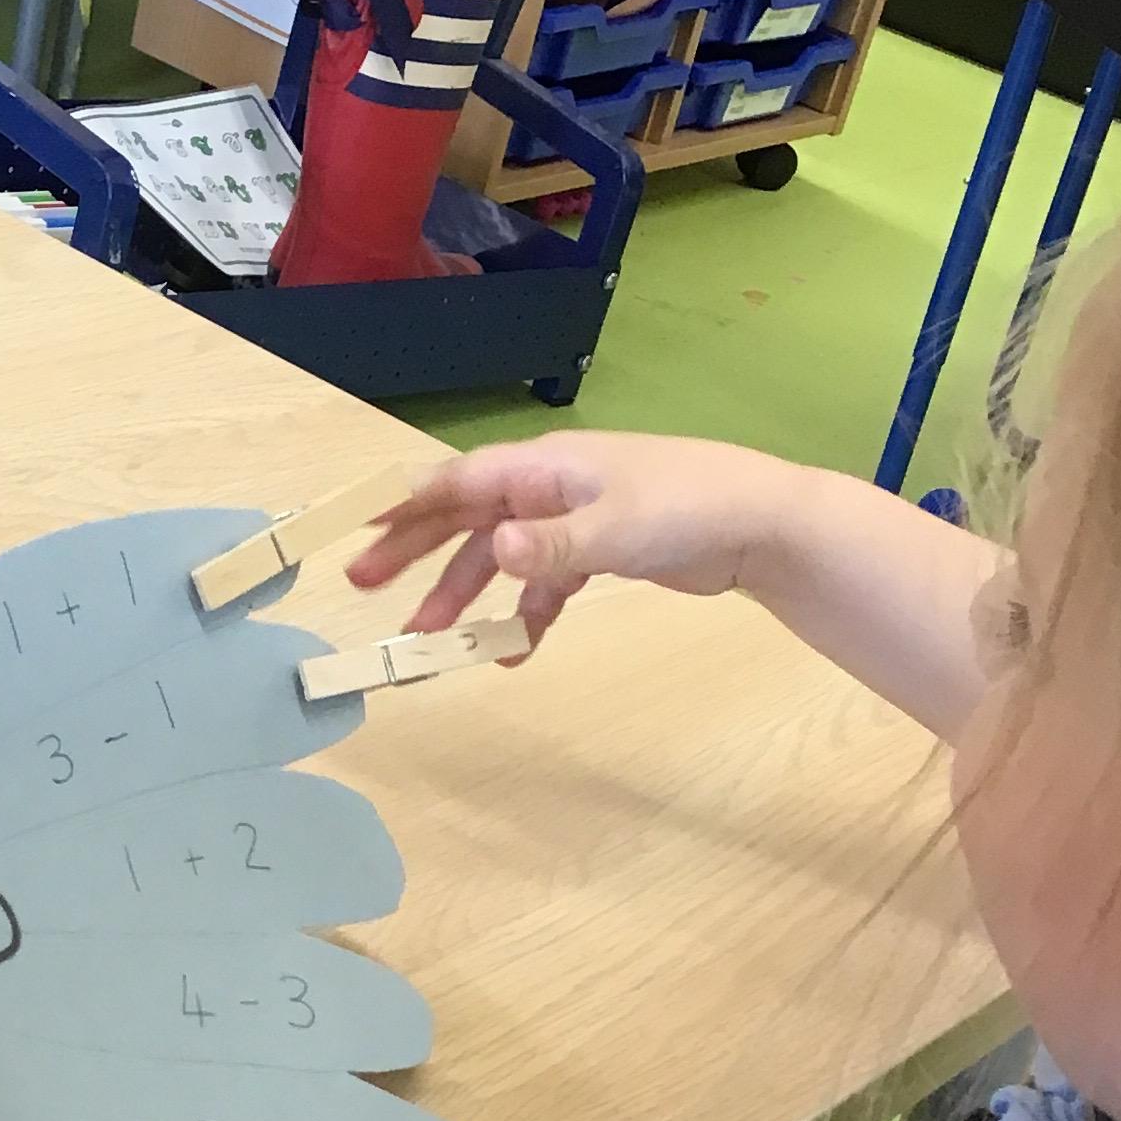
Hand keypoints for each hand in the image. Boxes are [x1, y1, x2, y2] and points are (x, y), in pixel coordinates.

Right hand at [346, 431, 806, 650]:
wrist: (762, 524)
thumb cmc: (688, 507)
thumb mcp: (616, 527)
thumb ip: (553, 545)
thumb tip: (495, 547)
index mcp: (545, 467)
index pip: (460, 482)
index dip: (407, 506)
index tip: (359, 531)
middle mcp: (549, 487)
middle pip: (467, 517)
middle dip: (416, 551)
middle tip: (364, 585)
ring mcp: (572, 520)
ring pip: (501, 557)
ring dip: (465, 595)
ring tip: (429, 639)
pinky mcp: (598, 551)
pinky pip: (543, 584)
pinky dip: (525, 615)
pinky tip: (511, 653)